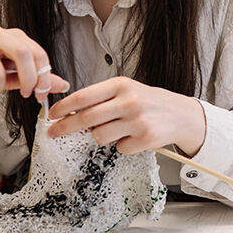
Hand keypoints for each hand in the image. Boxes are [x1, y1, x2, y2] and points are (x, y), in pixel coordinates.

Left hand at [46, 77, 205, 156]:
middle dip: (65, 127)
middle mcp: (129, 100)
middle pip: (86, 118)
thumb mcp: (126, 91)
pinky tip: (135, 136)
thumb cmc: (149, 102)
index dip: (64, 107)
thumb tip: (71, 113)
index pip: (83, 97)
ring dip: (103, 136)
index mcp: (121, 84)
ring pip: (100, 136)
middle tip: (53, 133)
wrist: (181, 114)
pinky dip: (123, 145)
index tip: (52, 115)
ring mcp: (137, 120)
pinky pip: (120, 148)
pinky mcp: (145, 138)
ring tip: (118, 129)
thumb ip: (101, 100)